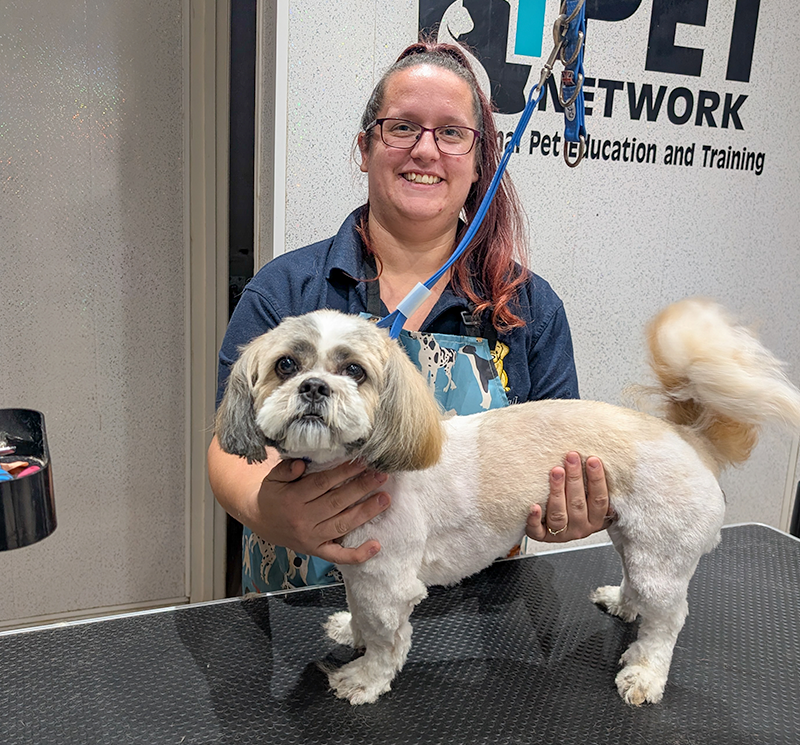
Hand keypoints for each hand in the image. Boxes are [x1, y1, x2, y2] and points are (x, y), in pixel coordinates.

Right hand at [254, 458, 390, 563]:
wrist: (259, 519)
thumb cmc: (272, 494)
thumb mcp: (273, 477)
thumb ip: (286, 468)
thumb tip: (302, 463)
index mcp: (293, 499)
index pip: (322, 483)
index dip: (344, 472)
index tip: (363, 461)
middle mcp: (303, 520)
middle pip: (337, 503)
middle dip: (361, 488)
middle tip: (381, 476)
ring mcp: (311, 538)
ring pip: (342, 525)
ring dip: (366, 512)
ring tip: (385, 499)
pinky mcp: (316, 551)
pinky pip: (339, 556)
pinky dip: (358, 554)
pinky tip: (377, 545)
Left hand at [526, 452, 611, 542]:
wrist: (557, 531)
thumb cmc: (576, 508)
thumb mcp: (592, 501)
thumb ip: (596, 487)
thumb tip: (600, 461)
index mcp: (595, 520)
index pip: (599, 500)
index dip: (597, 479)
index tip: (592, 460)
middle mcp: (580, 528)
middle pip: (578, 504)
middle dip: (575, 478)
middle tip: (571, 458)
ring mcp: (561, 534)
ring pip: (559, 514)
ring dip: (557, 491)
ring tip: (556, 471)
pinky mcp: (541, 536)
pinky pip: (537, 530)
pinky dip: (534, 518)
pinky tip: (534, 506)